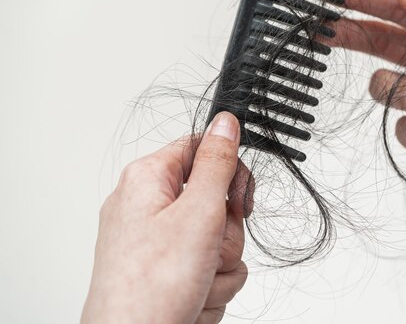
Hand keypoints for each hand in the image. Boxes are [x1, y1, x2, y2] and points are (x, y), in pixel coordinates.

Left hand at [81, 112, 253, 323]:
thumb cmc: (150, 287)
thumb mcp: (197, 214)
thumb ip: (217, 165)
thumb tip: (225, 123)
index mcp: (149, 180)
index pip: (201, 149)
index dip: (229, 171)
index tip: (240, 196)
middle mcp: (150, 208)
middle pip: (217, 201)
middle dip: (224, 234)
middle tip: (208, 251)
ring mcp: (159, 243)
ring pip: (218, 240)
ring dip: (219, 265)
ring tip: (196, 282)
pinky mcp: (169, 271)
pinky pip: (210, 267)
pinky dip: (210, 285)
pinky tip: (192, 298)